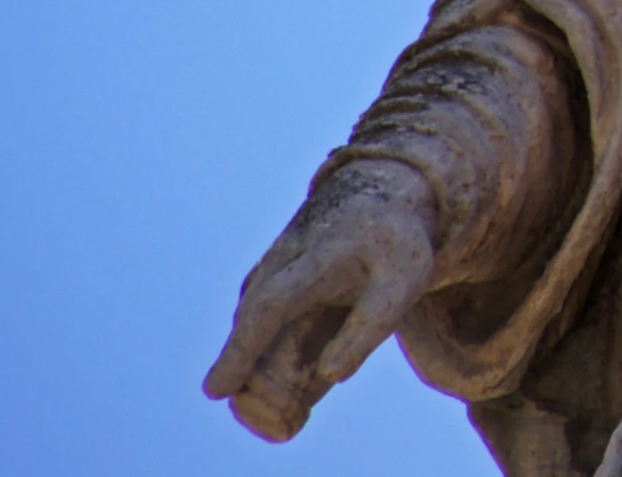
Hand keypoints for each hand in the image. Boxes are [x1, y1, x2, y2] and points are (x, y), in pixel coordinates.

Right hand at [202, 160, 437, 441]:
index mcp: (319, 256)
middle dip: (244, 371)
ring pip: (253, 322)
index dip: (242, 349)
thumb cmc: (396, 246)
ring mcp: (271, 266)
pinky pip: (261, 321)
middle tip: (263, 420)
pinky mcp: (271, 280)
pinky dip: (264, 354)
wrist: (384, 200)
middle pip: (252, 319)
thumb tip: (330, 376)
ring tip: (284, 413)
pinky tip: (291, 388)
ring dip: (256, 368)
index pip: (270, 305)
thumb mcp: (405, 282)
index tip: (216, 391)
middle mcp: (284, 258)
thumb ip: (370, 328)